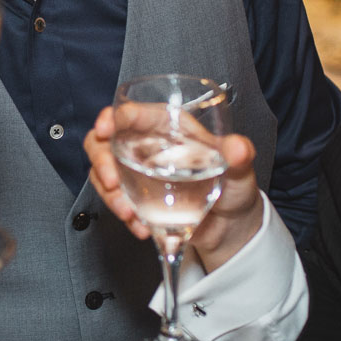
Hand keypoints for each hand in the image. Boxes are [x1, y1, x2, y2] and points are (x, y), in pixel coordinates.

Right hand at [83, 108, 265, 268]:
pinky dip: (123, 214)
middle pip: (105, 141)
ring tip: (129, 213)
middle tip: (111, 182)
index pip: (135, 113)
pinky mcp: (133, 196)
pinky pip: (114, 200)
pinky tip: (141, 226)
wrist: (228, 226)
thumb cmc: (233, 186)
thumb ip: (240, 157)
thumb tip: (238, 148)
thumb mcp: (240, 171)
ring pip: (103, 172)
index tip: (106, 128)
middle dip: (101, 160)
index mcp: (170, 126)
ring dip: (110, 194)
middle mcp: (147, 144)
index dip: (114, 116)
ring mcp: (135, 171)